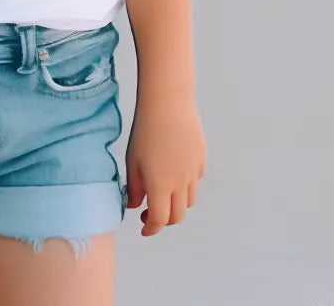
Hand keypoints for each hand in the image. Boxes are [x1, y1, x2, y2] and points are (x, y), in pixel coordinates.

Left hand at [125, 96, 204, 235]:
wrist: (168, 104)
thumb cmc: (144, 131)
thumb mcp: (132, 161)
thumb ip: (133, 188)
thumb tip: (134, 206)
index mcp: (160, 185)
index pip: (159, 220)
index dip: (150, 229)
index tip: (143, 228)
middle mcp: (181, 183)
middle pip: (177, 216)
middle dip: (163, 220)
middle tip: (149, 214)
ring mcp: (194, 172)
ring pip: (189, 201)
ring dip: (176, 205)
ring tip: (161, 194)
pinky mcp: (201, 160)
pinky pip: (196, 182)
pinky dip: (185, 188)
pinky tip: (173, 175)